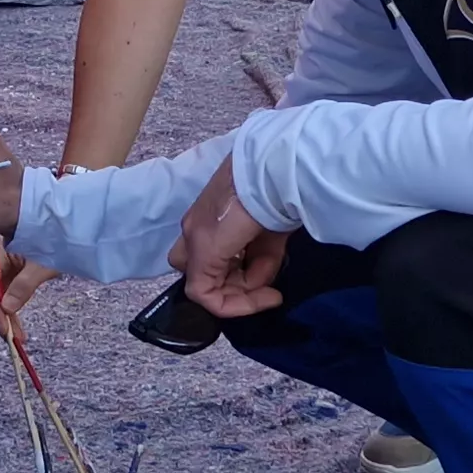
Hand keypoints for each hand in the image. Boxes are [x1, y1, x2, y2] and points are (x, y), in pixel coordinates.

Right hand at [0, 239, 56, 339]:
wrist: (66, 232)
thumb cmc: (55, 239)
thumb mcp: (42, 264)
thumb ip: (24, 285)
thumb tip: (6, 308)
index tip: (3, 328)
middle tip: (10, 336)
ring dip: (3, 317)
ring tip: (17, 337)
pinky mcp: (7, 274)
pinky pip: (3, 296)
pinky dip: (9, 311)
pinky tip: (16, 327)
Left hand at [167, 159, 290, 317]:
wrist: (278, 169)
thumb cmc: (278, 192)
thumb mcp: (271, 233)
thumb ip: (262, 261)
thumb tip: (261, 285)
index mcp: (209, 218)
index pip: (208, 260)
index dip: (239, 281)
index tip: (271, 289)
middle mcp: (194, 228)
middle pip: (199, 271)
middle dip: (230, 287)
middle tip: (262, 289)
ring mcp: (194, 236)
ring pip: (202, 284)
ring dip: (237, 295)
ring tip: (271, 290)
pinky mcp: (201, 248)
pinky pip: (205, 291)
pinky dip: (234, 303)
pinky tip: (267, 296)